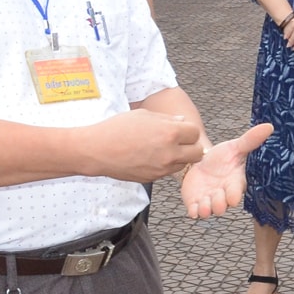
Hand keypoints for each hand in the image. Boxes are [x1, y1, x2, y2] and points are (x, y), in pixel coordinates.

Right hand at [83, 109, 204, 181]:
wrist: (96, 150)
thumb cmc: (116, 129)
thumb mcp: (143, 115)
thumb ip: (167, 119)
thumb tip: (182, 120)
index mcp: (170, 133)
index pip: (195, 133)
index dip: (189, 130)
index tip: (181, 130)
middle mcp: (169, 152)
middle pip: (197, 153)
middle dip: (191, 147)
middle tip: (180, 142)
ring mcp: (162, 168)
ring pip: (184, 165)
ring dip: (179, 157)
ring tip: (162, 149)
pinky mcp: (153, 178)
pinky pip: (167, 172)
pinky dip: (165, 165)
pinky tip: (151, 157)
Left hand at [178, 123, 270, 217]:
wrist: (202, 162)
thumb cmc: (223, 157)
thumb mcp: (235, 147)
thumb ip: (250, 140)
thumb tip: (269, 126)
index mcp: (235, 182)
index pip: (237, 191)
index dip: (234, 195)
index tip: (233, 197)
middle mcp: (223, 194)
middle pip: (223, 205)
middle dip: (219, 204)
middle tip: (215, 198)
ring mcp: (210, 200)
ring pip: (209, 210)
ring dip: (206, 210)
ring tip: (202, 207)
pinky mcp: (196, 203)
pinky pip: (195, 212)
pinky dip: (194, 212)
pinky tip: (192, 209)